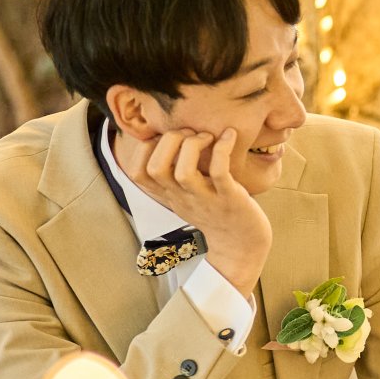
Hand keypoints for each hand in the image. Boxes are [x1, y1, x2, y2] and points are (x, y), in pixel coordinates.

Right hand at [118, 126, 272, 289]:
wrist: (242, 245)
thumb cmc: (216, 213)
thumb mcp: (186, 196)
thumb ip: (173, 176)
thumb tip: (164, 141)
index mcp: (170, 195)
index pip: (137, 173)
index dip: (144, 148)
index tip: (165, 137)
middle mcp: (183, 198)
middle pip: (156, 168)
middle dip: (170, 140)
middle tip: (191, 133)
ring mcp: (206, 200)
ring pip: (183, 172)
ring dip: (193, 145)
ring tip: (208, 136)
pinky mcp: (230, 199)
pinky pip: (220, 171)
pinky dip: (223, 148)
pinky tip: (230, 135)